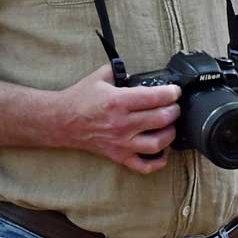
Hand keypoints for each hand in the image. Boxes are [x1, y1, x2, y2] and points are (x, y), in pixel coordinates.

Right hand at [53, 64, 179, 172]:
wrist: (62, 121)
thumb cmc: (81, 99)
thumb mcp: (101, 76)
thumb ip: (122, 71)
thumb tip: (139, 74)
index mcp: (118, 101)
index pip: (155, 98)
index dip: (171, 93)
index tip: (175, 91)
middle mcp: (122, 123)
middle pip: (161, 119)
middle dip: (174, 111)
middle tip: (175, 106)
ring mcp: (121, 142)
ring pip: (157, 143)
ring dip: (170, 134)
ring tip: (170, 125)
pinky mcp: (119, 155)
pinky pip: (144, 166)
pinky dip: (158, 161)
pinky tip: (163, 150)